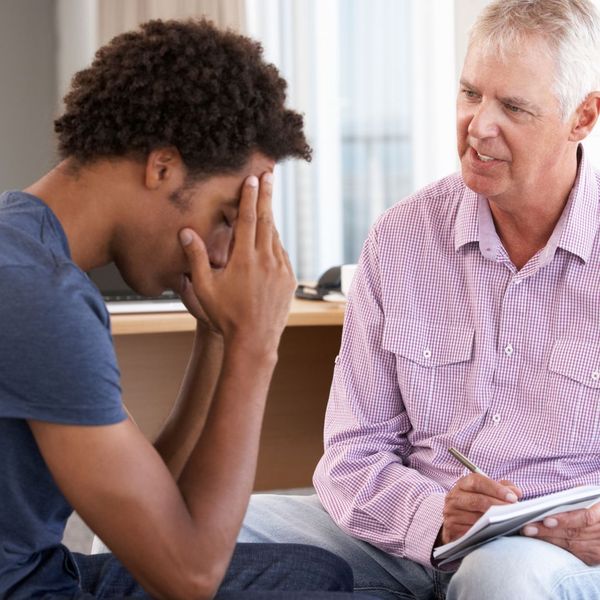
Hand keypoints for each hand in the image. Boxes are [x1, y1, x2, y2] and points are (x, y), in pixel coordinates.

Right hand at [179, 172, 295, 353]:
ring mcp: (281, 270)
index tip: (253, 179)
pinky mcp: (289, 280)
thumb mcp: (204, 288)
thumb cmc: (225, 316)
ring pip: (275, 237)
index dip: (250, 197)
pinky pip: (282, 255)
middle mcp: (266, 260)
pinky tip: (270, 240)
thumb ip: (196, 258)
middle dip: (266, 196)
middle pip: (266, 220)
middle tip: (269, 176)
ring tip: (266, 205)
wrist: (254, 341)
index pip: (247, 219)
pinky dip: (275, 243)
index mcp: (244, 259)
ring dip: (270, 219)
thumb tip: (186, 232)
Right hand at [441, 474, 521, 544]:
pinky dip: (485, 532)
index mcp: (463, 484)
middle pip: (477, 500)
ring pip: (475, 518)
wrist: (456, 519)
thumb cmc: (476, 503)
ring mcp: (451, 513)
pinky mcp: (452, 528)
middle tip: (514, 511)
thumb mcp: (487, 491)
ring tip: (509, 522)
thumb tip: (516, 492)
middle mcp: (454, 496)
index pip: (477, 482)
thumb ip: (503, 488)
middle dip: (497, 506)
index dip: (495, 488)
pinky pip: (471, 531)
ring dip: (493, 521)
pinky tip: (496, 532)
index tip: (512, 497)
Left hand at [521, 502, 599, 564]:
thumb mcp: (589, 494)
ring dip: (548, 539)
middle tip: (527, 528)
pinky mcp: (594, 557)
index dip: (565, 520)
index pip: (584, 518)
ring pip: (571, 545)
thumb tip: (552, 500)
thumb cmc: (594, 504)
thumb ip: (574, 496)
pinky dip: (556, 547)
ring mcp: (599, 547)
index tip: (546, 520)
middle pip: (573, 533)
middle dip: (547, 531)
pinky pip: (572, 553)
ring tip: (528, 533)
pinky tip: (541, 540)